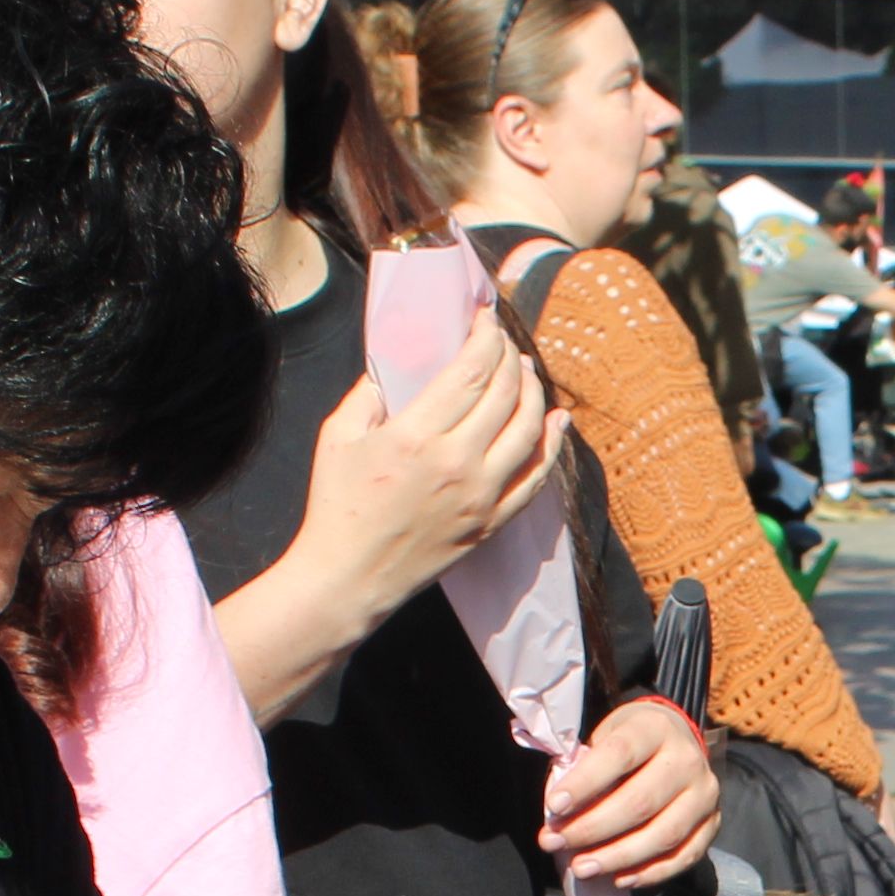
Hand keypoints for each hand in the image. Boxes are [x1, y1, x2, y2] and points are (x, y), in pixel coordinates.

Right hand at [220, 327, 557, 718]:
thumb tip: (398, 364)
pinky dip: (551, 446)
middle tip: (504, 341)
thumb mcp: (339, 436)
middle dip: (510, 357)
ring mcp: (481, 496)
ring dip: (533, 392)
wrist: (349, 577)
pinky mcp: (491, 523)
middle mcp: (457, 463)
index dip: (486, 336)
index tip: (486, 318)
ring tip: (526, 370)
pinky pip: (535, 479)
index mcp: (417, 436)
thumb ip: (370, 393)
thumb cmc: (337, 505)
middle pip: (505, 394)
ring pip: (528, 431)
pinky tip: (556, 422)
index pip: (471, 371)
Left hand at [542, 697, 716, 886]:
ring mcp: (705, 795)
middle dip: (592, 829)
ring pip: (664, 835)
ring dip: (618, 857)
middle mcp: (688, 760)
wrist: (675, 743)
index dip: (585, 783)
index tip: (554, 807)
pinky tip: (618, 879)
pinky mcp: (713, 824)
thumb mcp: (604, 738)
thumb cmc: (628, 744)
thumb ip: (585, 770)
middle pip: (640, 802)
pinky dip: (650, 873)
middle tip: (555, 843)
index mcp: (656, 729)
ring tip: (582, 868)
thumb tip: (559, 818)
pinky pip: (684, 857)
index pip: (620, 755)